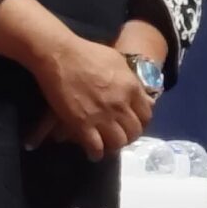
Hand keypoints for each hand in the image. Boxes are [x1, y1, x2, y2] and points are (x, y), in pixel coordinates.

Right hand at [28, 35, 155, 161]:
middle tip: (120, 137)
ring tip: (108, 146)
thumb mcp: (119, 62)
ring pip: (118, 142)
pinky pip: (95, 146)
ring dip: (114, 146)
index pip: (147, 115)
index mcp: (131, 88)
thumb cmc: (88, 53)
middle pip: (134, 131)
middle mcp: (121, 104)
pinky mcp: (81, 123)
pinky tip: (93, 154)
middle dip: (129, 137)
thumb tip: (142, 95)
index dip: (141, 122)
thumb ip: (131, 81)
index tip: (133, 124)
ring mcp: (102, 115)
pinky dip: (96, 153)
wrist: (60, 55)